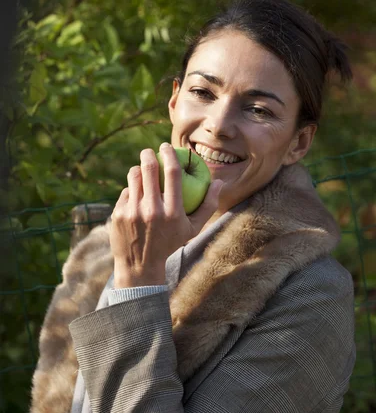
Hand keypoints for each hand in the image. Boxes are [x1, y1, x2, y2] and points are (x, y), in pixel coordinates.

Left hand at [110, 143, 223, 286]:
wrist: (140, 265)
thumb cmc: (171, 243)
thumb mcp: (193, 229)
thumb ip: (208, 205)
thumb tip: (218, 182)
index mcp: (173, 213)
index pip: (172, 173)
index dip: (169, 154)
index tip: (167, 147)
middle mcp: (152, 211)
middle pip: (149, 168)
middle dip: (148, 154)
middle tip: (150, 151)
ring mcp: (133, 212)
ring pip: (134, 176)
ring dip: (138, 168)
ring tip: (142, 170)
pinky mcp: (118, 214)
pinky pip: (125, 192)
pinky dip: (131, 190)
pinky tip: (135, 195)